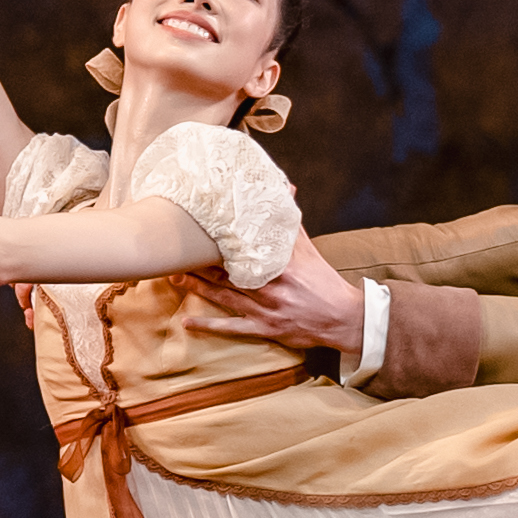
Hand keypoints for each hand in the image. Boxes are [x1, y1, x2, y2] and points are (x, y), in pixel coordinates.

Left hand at [180, 239, 367, 354]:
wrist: (343, 318)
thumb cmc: (323, 282)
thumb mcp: (308, 251)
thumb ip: (290, 224)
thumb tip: (286, 189)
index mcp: (280, 265)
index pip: (243, 250)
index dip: (218, 243)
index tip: (196, 232)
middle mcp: (269, 287)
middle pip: (227, 272)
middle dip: (199, 263)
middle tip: (174, 254)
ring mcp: (265, 310)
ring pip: (224, 297)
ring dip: (197, 287)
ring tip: (174, 277)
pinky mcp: (264, 329)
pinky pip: (232, 328)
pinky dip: (209, 326)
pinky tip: (188, 322)